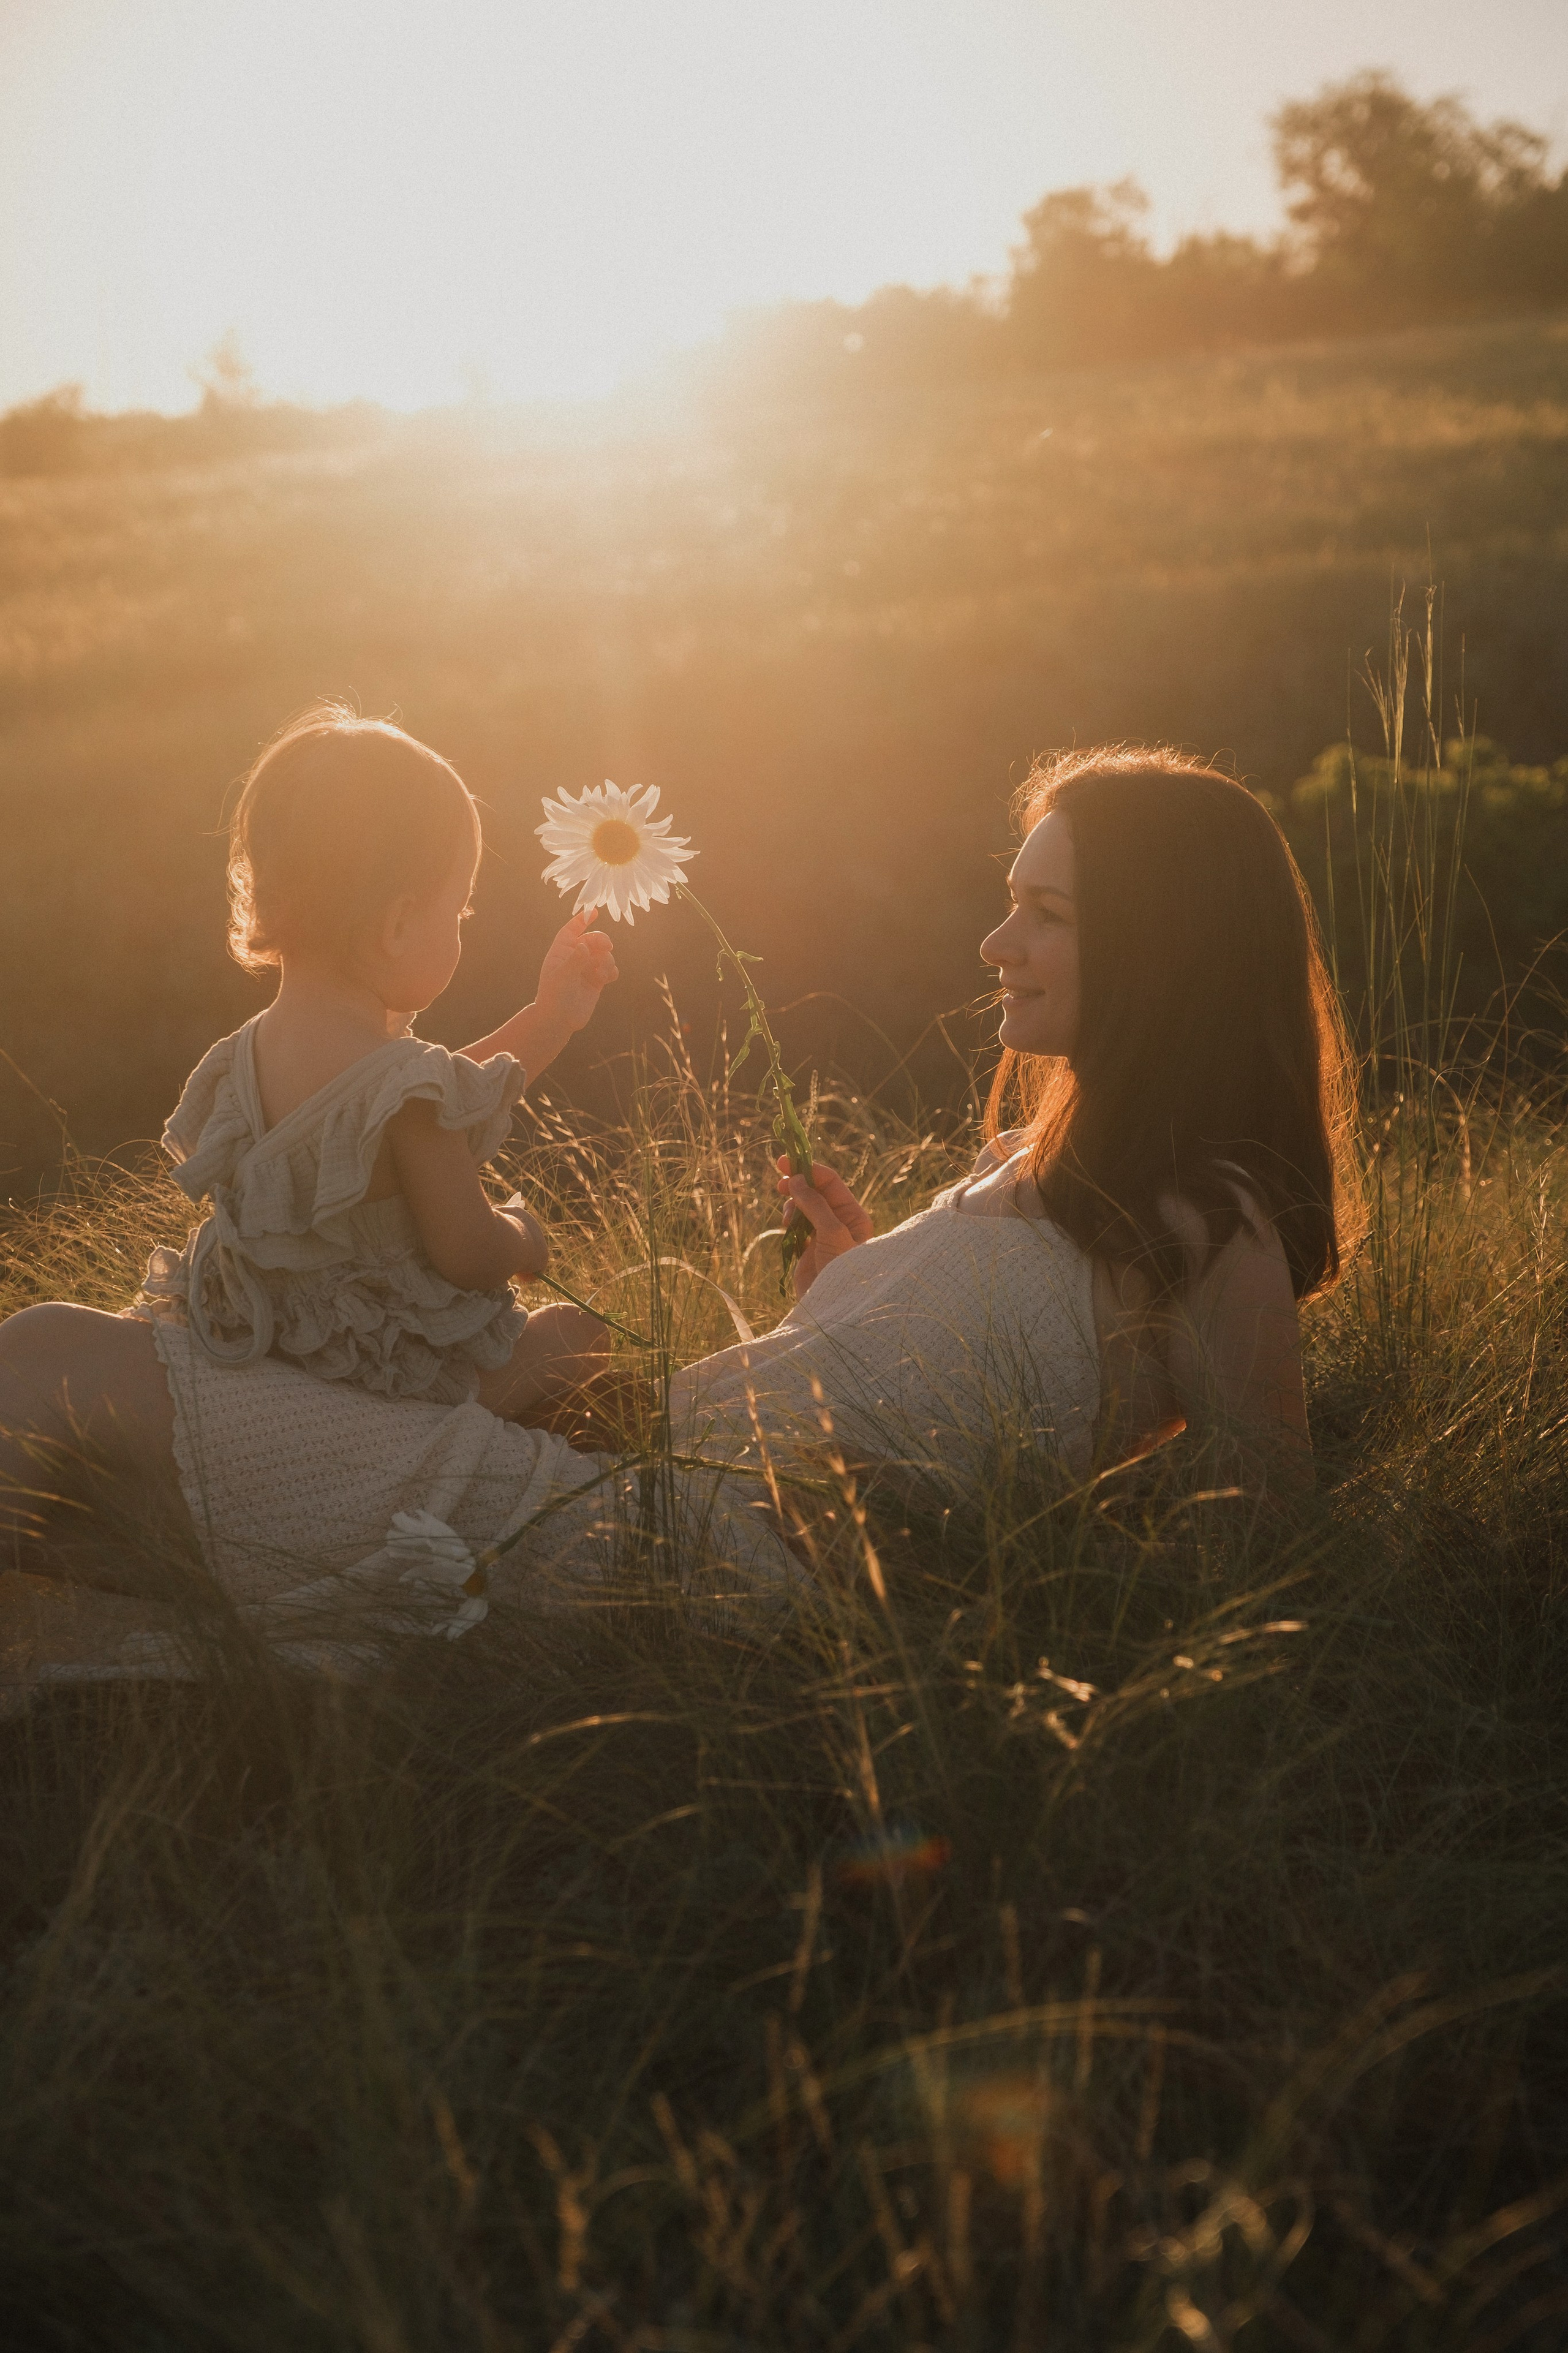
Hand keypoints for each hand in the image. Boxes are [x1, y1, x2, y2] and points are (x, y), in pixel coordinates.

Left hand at [535, 910, 618, 1034]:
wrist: (559, 1021)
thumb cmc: (554, 997)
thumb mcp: (562, 977)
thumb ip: (575, 960)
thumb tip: (584, 945)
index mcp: (561, 952)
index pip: (571, 931)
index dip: (581, 920)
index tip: (594, 912)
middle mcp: (574, 958)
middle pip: (592, 940)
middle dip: (602, 941)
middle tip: (607, 946)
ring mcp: (586, 969)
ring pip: (603, 955)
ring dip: (607, 960)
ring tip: (602, 973)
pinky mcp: (596, 982)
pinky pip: (610, 970)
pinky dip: (611, 971)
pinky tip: (607, 978)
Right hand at [775, 1157, 872, 1296]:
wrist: (833, 1307)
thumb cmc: (842, 1269)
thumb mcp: (832, 1232)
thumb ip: (814, 1204)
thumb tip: (795, 1180)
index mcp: (853, 1215)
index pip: (831, 1183)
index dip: (809, 1170)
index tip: (786, 1163)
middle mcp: (839, 1222)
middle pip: (815, 1192)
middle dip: (797, 1184)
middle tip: (779, 1180)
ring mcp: (822, 1236)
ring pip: (803, 1207)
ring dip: (792, 1205)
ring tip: (788, 1218)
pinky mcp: (807, 1249)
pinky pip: (795, 1226)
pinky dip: (789, 1222)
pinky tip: (787, 1227)